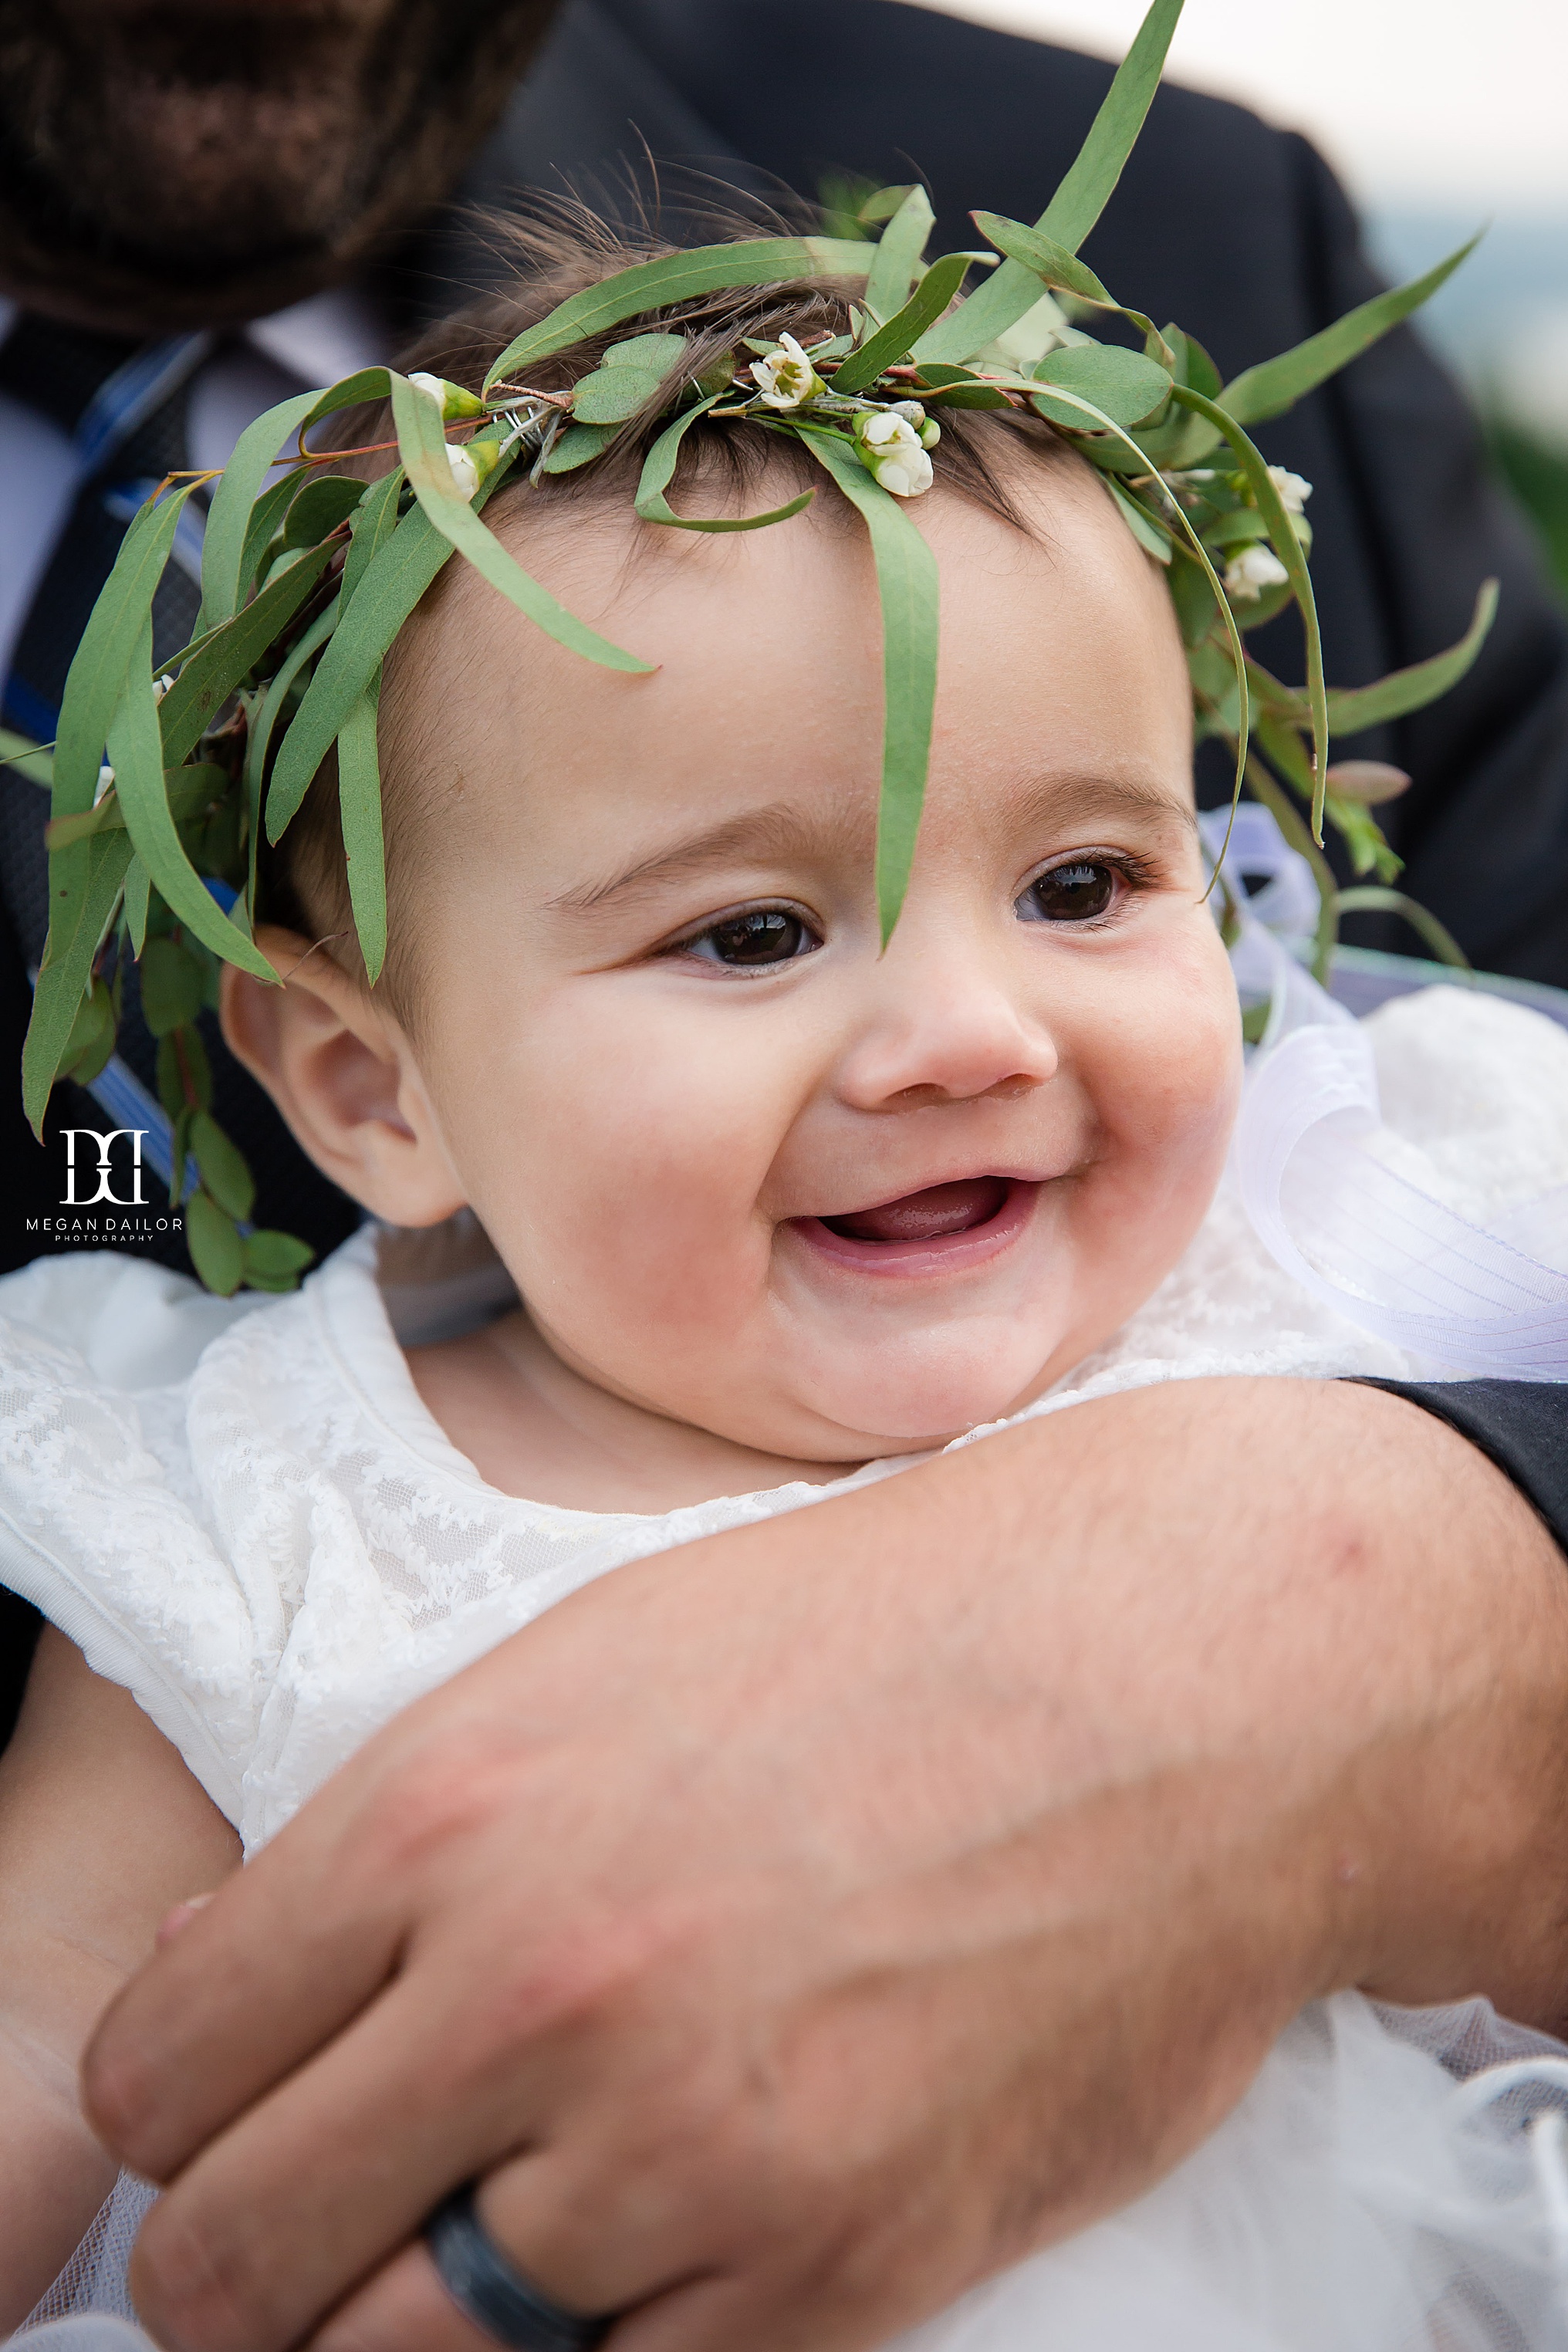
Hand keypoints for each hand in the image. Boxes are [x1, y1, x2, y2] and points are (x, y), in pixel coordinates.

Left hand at [84, 1379, 1567, 2351]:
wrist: (1173, 1682)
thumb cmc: (883, 1645)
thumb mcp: (593, 1664)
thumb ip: (392, 1839)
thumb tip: (204, 1989)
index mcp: (444, 1812)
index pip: (157, 2073)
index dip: (179, 2115)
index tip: (237, 2116)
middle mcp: (535, 1990)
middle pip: (231, 2263)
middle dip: (251, 2262)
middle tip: (330, 2227)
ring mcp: (683, 2149)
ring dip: (400, 2335)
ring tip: (472, 2259)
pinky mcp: (830, 2274)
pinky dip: (597, 2350)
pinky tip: (642, 2257)